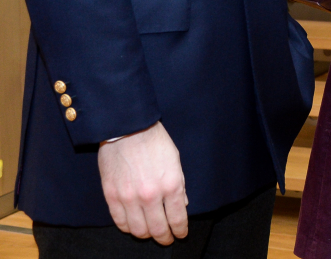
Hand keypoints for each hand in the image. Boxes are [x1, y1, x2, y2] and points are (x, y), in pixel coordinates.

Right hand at [97, 121, 187, 243]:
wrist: (128, 128)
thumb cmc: (155, 142)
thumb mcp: (176, 161)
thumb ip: (179, 186)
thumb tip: (181, 205)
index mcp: (171, 185)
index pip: (177, 219)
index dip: (180, 230)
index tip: (180, 234)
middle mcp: (150, 195)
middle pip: (157, 229)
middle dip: (164, 237)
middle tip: (167, 238)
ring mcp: (129, 198)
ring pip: (138, 230)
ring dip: (146, 234)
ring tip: (151, 232)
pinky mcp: (111, 196)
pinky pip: (120, 222)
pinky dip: (128, 227)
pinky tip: (134, 225)